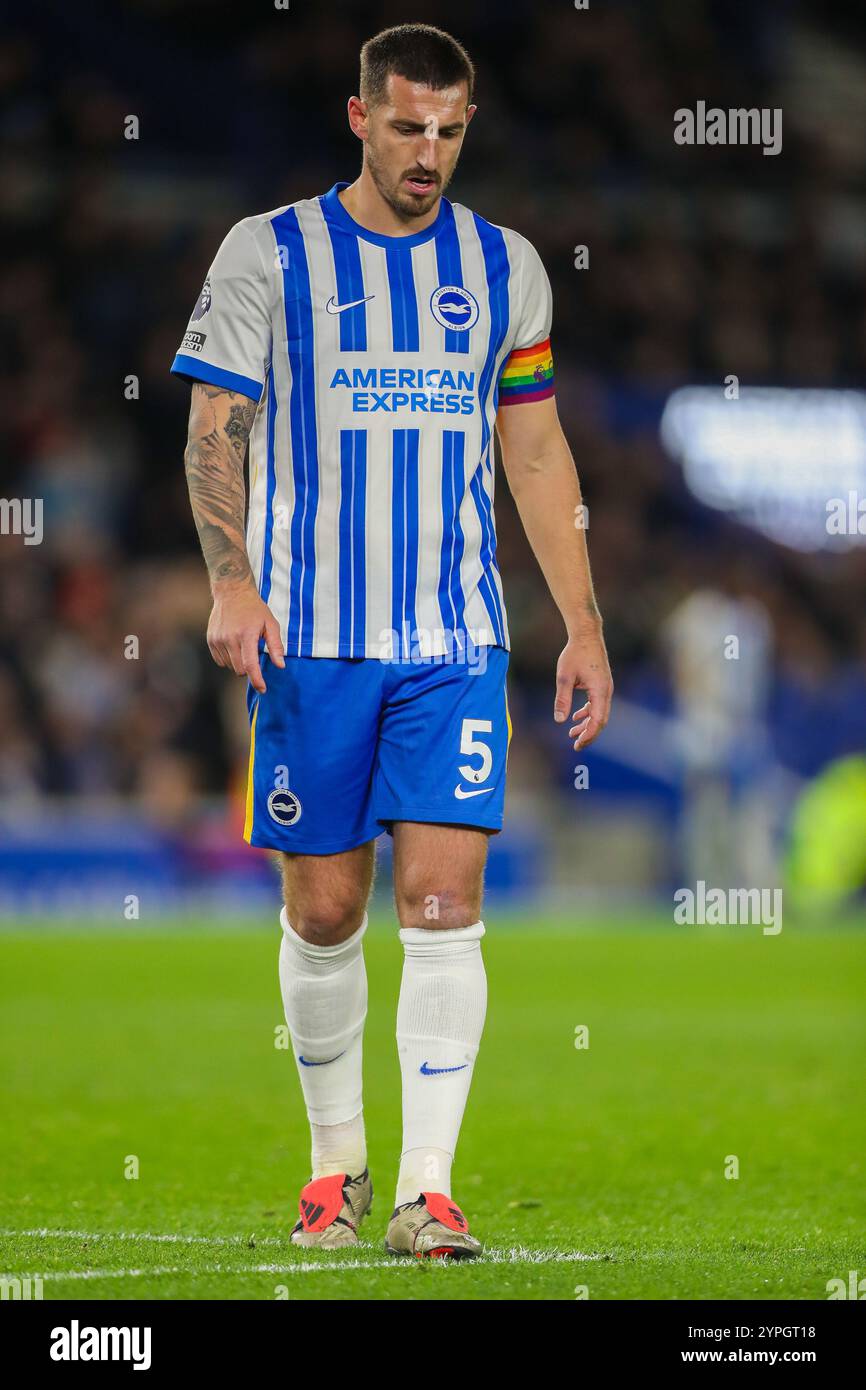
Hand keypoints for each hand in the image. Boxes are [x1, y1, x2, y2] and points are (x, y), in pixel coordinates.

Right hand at [206, 579, 284, 694]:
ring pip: (230, 666)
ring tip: (243, 645)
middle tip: (254, 654)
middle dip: (249, 668)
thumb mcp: (271, 624)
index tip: (263, 689)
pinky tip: (234, 645)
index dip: (257, 680)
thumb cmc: (255, 609)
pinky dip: (229, 658)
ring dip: (238, 662)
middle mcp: (230, 638)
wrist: (232, 593)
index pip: (250, 665)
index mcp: (246, 635)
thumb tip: (280, 665)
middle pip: (240, 669)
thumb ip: (276, 646)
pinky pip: (220, 661)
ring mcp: (218, 640)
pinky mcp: (211, 640)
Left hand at [554, 629, 612, 750]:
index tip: (577, 744)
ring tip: (572, 733)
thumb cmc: (575, 653)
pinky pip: (597, 704)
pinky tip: (576, 717)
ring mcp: (605, 688)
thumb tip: (559, 720)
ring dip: (587, 724)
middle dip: (589, 734)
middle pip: (601, 720)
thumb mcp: (564, 677)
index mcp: (600, 690)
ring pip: (599, 713)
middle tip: (575, 745)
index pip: (598, 720)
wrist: (586, 635)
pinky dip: (588, 713)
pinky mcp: (601, 685)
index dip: (588, 734)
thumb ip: (562, 699)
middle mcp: (606, 691)